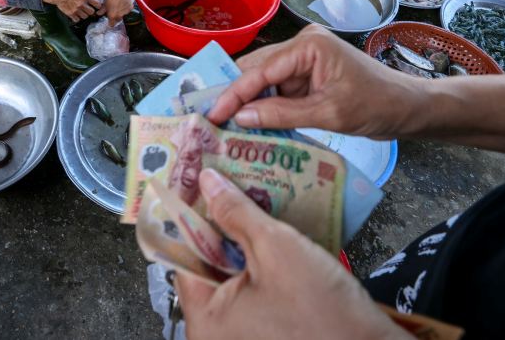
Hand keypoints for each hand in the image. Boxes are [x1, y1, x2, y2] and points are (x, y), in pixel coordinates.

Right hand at [43, 0, 100, 21]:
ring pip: (85, 17)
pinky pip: (77, 20)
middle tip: (88, 8)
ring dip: (84, 14)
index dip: (98, 5)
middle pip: (92, 12)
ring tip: (81, 11)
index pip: (97, 4)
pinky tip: (76, 14)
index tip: (96, 5)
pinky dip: (77, 18)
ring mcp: (76, 10)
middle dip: (91, 10)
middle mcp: (81, 4)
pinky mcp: (70, 14)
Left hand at [100, 0, 132, 25]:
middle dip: (115, 17)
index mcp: (112, 16)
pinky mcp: (130, 8)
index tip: (109, 20)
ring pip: (123, 15)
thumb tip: (98, 13)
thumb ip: (102, 10)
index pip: (111, 24)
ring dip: (121, 12)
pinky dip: (125, 8)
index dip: (110, 22)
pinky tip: (123, 2)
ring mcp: (126, 12)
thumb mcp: (104, 4)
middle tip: (113, 11)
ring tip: (118, 5)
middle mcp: (120, 16)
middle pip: (117, 20)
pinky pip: (127, 10)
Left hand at [176, 169, 409, 339]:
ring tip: (246, 202)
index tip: (196, 182)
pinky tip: (266, 235)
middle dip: (216, 226)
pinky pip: (247, 291)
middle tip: (224, 186)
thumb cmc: (323, 308)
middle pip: (203, 266)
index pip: (182, 256)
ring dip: (237, 243)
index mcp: (204, 319)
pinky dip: (254, 264)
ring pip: (227, 276)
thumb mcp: (275, 247)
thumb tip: (206, 180)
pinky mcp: (263, 333)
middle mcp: (214, 333)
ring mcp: (239, 336)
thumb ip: (235, 212)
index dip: (189, 215)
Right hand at [207, 24, 423, 138]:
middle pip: (255, 70)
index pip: (259, 70)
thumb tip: (240, 118)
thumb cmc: (376, 105)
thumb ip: (282, 115)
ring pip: (263, 81)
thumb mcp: (328, 114)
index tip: (212, 115)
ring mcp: (303, 58)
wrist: (408, 108)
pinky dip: (265, 107)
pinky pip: (277, 89)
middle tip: (211, 121)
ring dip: (249, 104)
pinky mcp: (306, 74)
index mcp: (308, 45)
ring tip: (225, 127)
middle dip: (235, 96)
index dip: (233, 94)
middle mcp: (301, 44)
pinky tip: (251, 125)